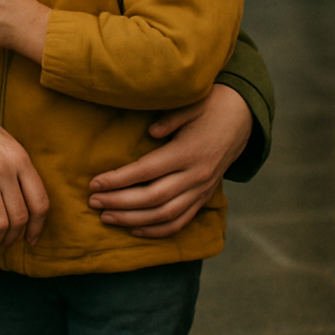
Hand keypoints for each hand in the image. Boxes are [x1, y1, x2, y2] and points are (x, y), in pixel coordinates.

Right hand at [0, 85, 48, 250]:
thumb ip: (12, 159)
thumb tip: (18, 184)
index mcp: (18, 157)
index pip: (40, 202)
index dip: (37, 226)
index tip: (31, 237)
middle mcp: (5, 171)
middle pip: (20, 219)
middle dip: (12, 237)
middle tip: (2, 240)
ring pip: (0, 228)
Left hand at [87, 84, 252, 236]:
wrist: (241, 119)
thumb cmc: (210, 106)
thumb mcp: (191, 104)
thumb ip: (170, 118)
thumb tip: (151, 131)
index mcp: (187, 152)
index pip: (147, 172)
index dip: (119, 179)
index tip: (95, 182)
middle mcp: (195, 176)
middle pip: (152, 199)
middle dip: (119, 203)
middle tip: (93, 201)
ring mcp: (201, 190)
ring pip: (164, 216)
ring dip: (133, 220)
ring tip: (106, 217)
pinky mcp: (204, 198)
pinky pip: (180, 222)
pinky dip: (157, 230)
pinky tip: (134, 228)